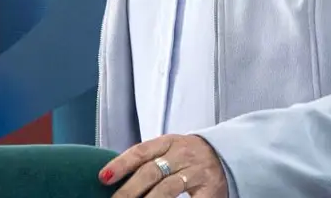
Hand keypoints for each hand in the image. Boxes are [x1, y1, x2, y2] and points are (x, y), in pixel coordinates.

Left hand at [99, 134, 228, 196]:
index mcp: (169, 142)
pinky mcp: (209, 189)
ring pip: (167, 188)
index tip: (103, 177)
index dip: (121, 164)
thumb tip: (112, 176)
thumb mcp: (169, 151)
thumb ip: (147, 160)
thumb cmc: (187, 157)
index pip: (141, 151)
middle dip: (129, 189)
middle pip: (151, 171)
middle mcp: (183, 154)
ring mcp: (197, 171)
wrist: (227, 156)